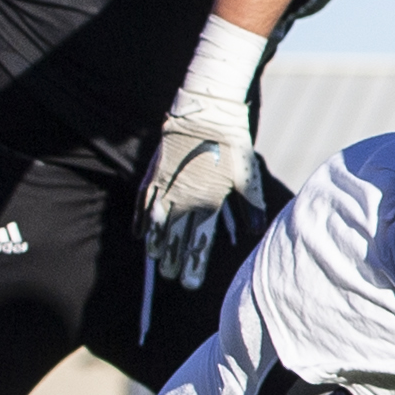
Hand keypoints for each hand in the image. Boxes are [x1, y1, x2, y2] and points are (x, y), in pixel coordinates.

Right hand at [139, 93, 261, 291]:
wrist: (207, 110)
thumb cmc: (233, 144)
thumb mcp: (247, 177)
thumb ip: (250, 207)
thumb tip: (256, 234)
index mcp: (206, 201)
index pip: (198, 242)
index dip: (193, 265)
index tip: (189, 284)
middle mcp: (182, 197)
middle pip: (174, 237)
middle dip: (172, 259)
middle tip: (170, 277)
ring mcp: (165, 185)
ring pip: (156, 223)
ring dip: (156, 243)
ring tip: (156, 261)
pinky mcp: (154, 172)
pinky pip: (143, 202)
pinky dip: (140, 219)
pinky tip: (139, 235)